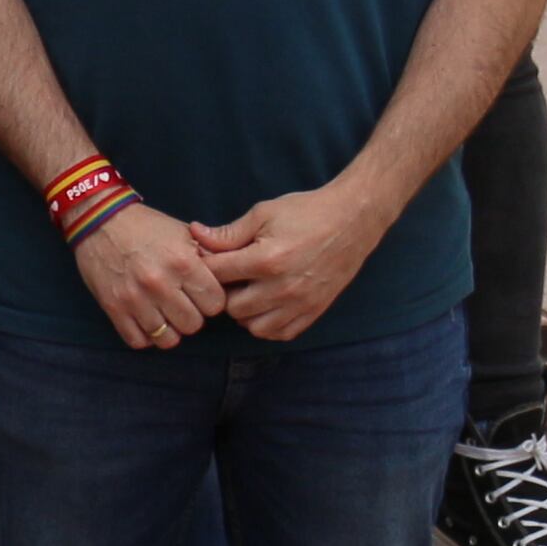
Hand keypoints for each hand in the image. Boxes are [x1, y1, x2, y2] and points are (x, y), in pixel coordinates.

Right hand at [73, 196, 233, 349]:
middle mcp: (160, 283)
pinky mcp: (113, 308)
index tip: (200, 293)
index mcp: (183, 263)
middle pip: (193, 325)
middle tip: (181, 303)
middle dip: (191, 315)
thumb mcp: (183, 233)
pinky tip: (146, 319)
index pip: (215, 304)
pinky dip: (145, 335)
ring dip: (169, 328)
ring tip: (164, 313)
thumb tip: (231, 276)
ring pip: (167, 339)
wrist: (98, 219)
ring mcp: (134, 298)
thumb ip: (209, 256)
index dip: (210, 300)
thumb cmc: (146, 226)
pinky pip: (139, 341)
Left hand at [194, 179, 398, 347]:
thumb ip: (228, 233)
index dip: (205, 266)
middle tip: (229, 276)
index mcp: (267, 260)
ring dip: (244, 311)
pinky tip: (266, 304)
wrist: (352, 221)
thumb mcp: (263, 214)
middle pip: (231, 307)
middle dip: (224, 291)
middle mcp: (283, 288)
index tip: (207, 258)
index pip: (218, 275)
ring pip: (253, 326)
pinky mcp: (314, 312)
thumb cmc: (306, 213)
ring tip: (248, 289)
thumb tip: (194, 235)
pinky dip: (267, 323)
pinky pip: (280, 333)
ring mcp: (300, 304)